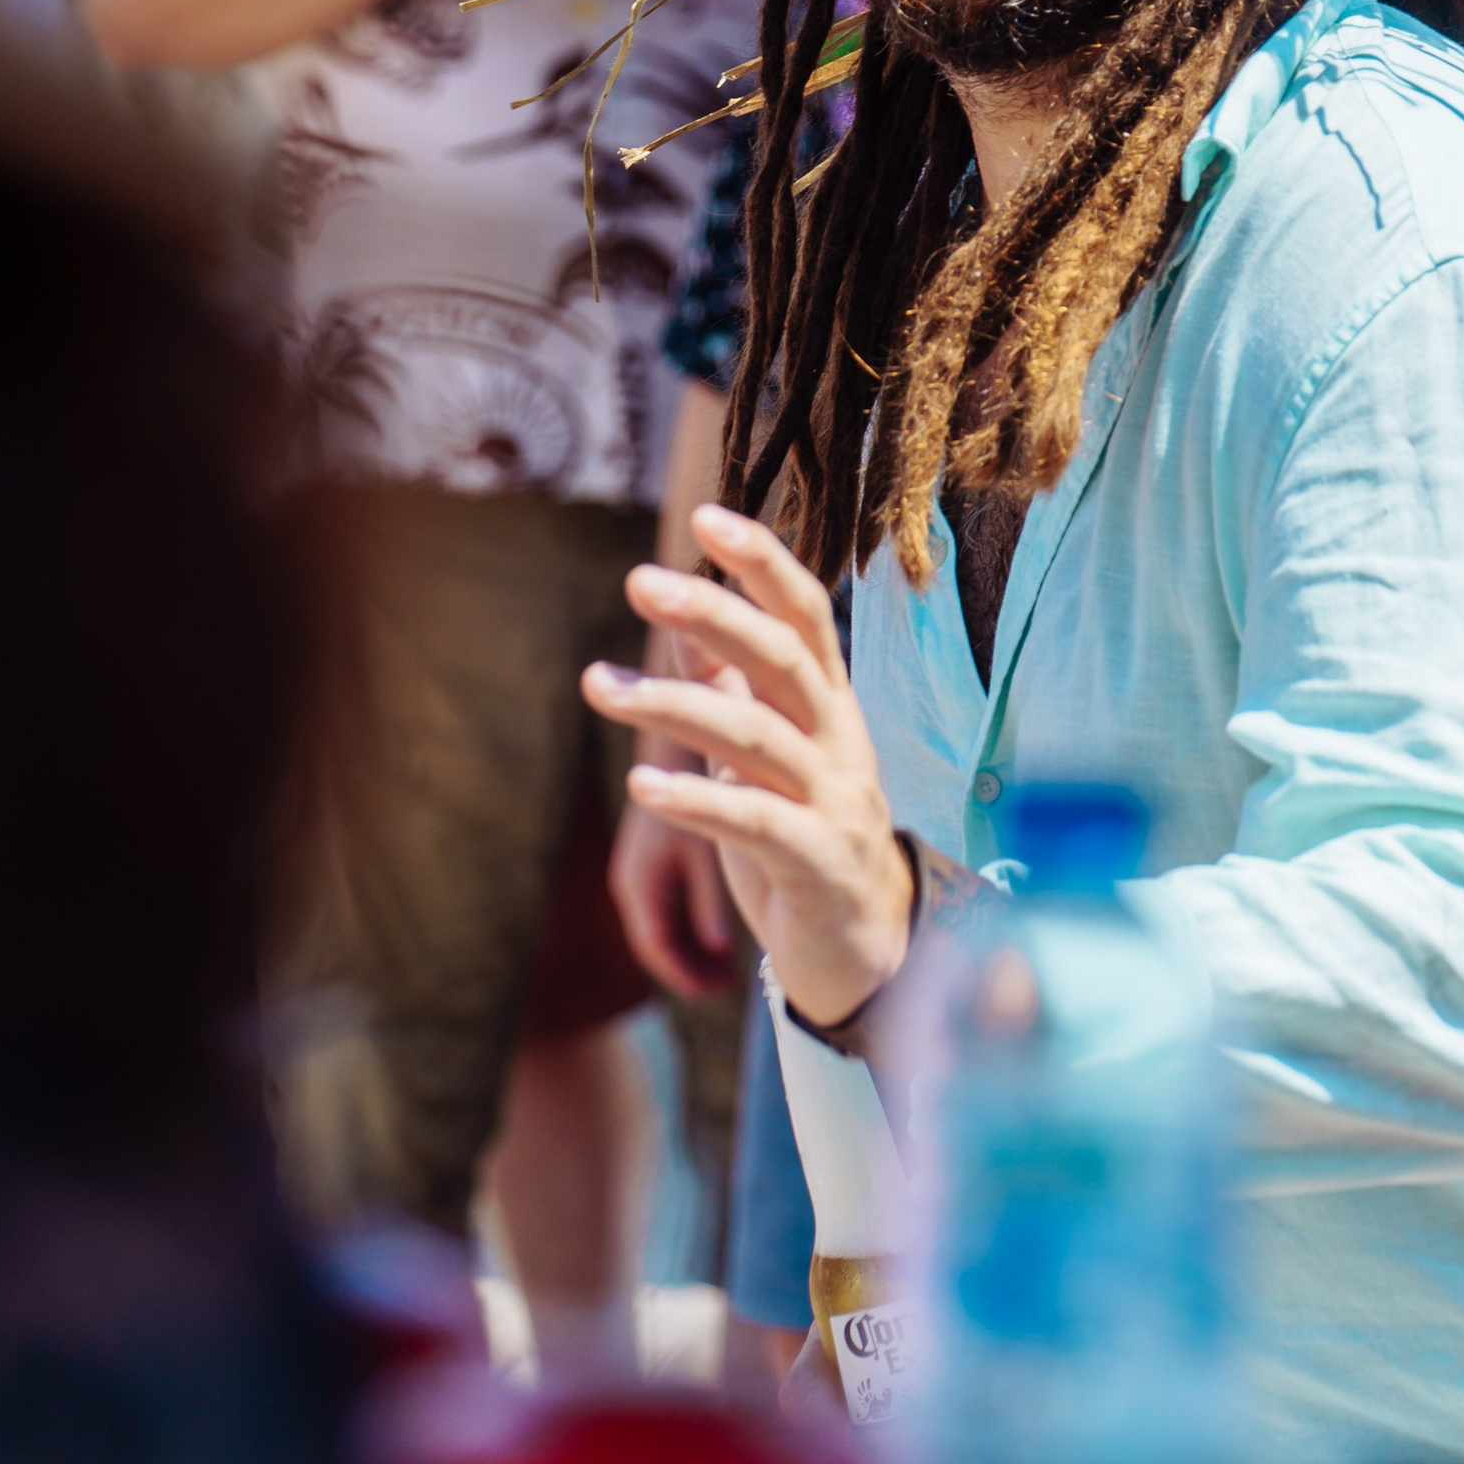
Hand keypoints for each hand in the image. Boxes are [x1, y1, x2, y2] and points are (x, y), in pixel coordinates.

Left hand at [583, 506, 914, 1031]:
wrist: (866, 948)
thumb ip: (734, 692)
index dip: (761, 561)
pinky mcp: (820, 863)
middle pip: (784, 657)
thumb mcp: (765, 757)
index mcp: (830, 704)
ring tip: (597, 684)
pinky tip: (644, 788)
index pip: (805, 613)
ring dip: (673, 705)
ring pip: (757, 736)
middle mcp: (840, 739)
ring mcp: (837, 800)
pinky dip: (699, 802)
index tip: (704, 515)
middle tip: (641, 580)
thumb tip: (687, 627)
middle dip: (713, 612)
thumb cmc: (804, 836)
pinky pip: (757, 824)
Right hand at [608, 773, 738, 998]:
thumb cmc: (697, 788)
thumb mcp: (704, 849)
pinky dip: (691, 924)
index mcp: (640, 883)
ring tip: (728, 966)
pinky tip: (723, 927)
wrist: (678, 736)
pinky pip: (668, 905)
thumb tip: (717, 949)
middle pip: (658, 942)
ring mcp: (641, 867)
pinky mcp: (654, 856)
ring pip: (663, 925)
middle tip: (728, 986)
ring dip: (692, 947)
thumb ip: (708, 899)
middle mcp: (633, 879)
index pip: (656, 949)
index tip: (721, 991)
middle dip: (690, 968)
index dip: (687, 976)